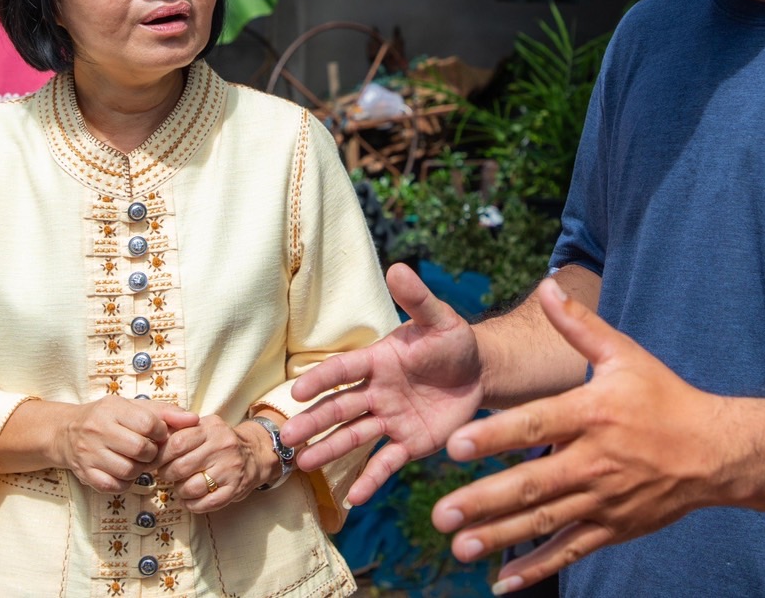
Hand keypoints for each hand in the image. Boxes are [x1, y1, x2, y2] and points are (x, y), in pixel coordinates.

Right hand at [56, 396, 196, 493]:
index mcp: (113, 409)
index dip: (161, 432)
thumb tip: (194, 419)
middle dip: (151, 453)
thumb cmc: (110, 418)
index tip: (158, 434)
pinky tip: (124, 472)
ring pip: (129, 470)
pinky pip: (115, 486)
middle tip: (149, 451)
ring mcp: (89, 454)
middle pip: (140, 449)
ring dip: (139, 469)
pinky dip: (125, 482)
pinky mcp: (86, 474)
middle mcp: (98, 430)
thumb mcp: (134, 407)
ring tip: (136, 461)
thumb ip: (166, 412)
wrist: (68, 432)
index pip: (149, 423)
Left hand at [156, 415, 275, 512]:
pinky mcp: (235, 488)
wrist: (254, 453)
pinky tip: (190, 499)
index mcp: (211, 428)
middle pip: (181, 467)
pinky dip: (192, 505)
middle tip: (167, 474)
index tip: (154, 461)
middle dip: (167, 474)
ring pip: (192, 488)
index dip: (160, 456)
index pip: (177, 443)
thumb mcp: (204, 427)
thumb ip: (180, 429)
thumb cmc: (220, 442)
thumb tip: (152, 442)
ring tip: (181, 486)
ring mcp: (230, 468)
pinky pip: (206, 503)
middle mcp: (222, 446)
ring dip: (180, 491)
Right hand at [281, 262, 483, 505]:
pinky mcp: (409, 442)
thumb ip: (417, 299)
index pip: (344, 371)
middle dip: (313, 423)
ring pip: (354, 436)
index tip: (297, 394)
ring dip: (329, 450)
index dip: (321, 381)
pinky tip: (352, 498)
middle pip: (340, 408)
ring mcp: (390, 419)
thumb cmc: (452, 341)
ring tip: (303, 465)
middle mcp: (377, 392)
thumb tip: (398, 267)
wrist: (478, 371)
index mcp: (378, 361)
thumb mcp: (439, 319)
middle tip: (286, 438)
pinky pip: (386, 462)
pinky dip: (370, 479)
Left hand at [430, 279, 732, 593]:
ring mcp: (603, 500)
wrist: (715, 451)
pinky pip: (569, 551)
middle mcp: (595, 461)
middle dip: (485, 500)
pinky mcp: (611, 528)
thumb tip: (547, 286)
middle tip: (442, 513)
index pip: (536, 425)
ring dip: (500, 537)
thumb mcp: (625, 354)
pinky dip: (536, 568)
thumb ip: (579, 326)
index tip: (454, 447)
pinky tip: (502, 582)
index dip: (495, 437)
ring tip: (460, 546)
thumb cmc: (664, 396)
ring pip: (545, 522)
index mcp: (593, 414)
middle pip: (533, 484)